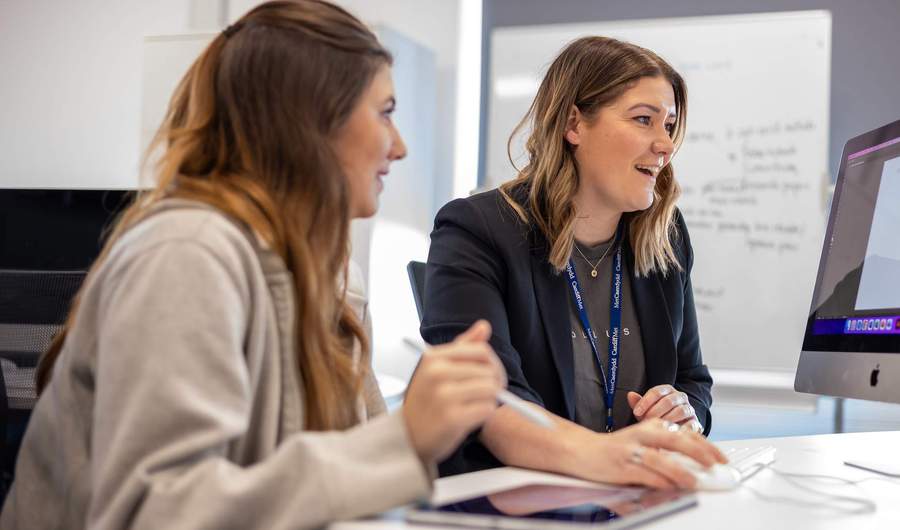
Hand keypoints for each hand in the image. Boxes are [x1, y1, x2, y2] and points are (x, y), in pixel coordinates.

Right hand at [402, 320, 506, 463]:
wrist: (408, 436)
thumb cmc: (427, 399)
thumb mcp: (438, 368)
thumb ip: (463, 346)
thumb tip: (484, 325)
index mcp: (433, 357)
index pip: (481, 350)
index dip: (493, 364)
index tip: (491, 376)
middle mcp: (437, 373)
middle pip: (489, 371)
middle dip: (494, 384)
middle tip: (485, 395)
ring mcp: (444, 395)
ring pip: (491, 389)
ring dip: (489, 400)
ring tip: (474, 405)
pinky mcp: (452, 418)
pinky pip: (487, 408)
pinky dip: (485, 414)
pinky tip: (471, 418)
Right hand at [565, 419, 727, 489]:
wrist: (582, 450)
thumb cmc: (615, 450)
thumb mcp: (642, 443)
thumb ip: (665, 451)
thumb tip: (693, 467)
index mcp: (651, 427)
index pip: (684, 432)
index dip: (706, 445)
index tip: (720, 458)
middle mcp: (643, 434)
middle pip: (676, 440)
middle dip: (699, 453)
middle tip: (715, 465)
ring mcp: (632, 449)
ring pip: (661, 458)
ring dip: (679, 471)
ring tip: (693, 481)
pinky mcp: (622, 465)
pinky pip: (644, 473)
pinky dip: (658, 481)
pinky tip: (669, 487)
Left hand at [627, 385, 701, 432]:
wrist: (673, 430)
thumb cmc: (657, 417)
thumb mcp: (646, 411)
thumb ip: (638, 403)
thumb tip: (630, 394)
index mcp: (667, 390)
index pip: (656, 392)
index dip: (645, 402)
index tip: (636, 412)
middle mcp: (680, 397)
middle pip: (668, 401)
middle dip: (655, 412)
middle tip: (646, 421)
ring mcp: (689, 409)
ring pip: (680, 410)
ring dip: (667, 419)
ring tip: (658, 427)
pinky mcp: (696, 422)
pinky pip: (692, 423)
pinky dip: (682, 428)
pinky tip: (672, 433)